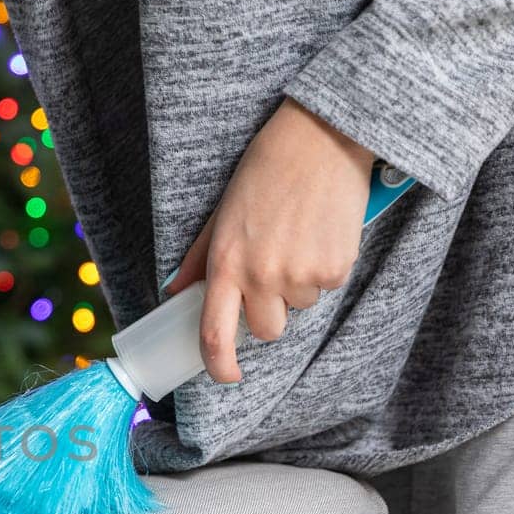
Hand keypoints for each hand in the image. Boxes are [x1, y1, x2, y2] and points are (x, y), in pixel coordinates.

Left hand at [163, 97, 372, 382]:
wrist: (320, 139)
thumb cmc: (266, 171)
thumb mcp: (222, 214)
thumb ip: (201, 259)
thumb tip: (177, 292)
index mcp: (226, 265)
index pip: (215, 333)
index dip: (219, 364)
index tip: (226, 375)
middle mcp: (261, 276)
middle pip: (266, 330)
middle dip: (269, 312)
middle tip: (273, 270)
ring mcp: (300, 275)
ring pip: (299, 306)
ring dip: (298, 284)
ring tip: (299, 237)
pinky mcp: (336, 268)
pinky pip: (327, 286)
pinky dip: (325, 267)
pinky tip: (322, 232)